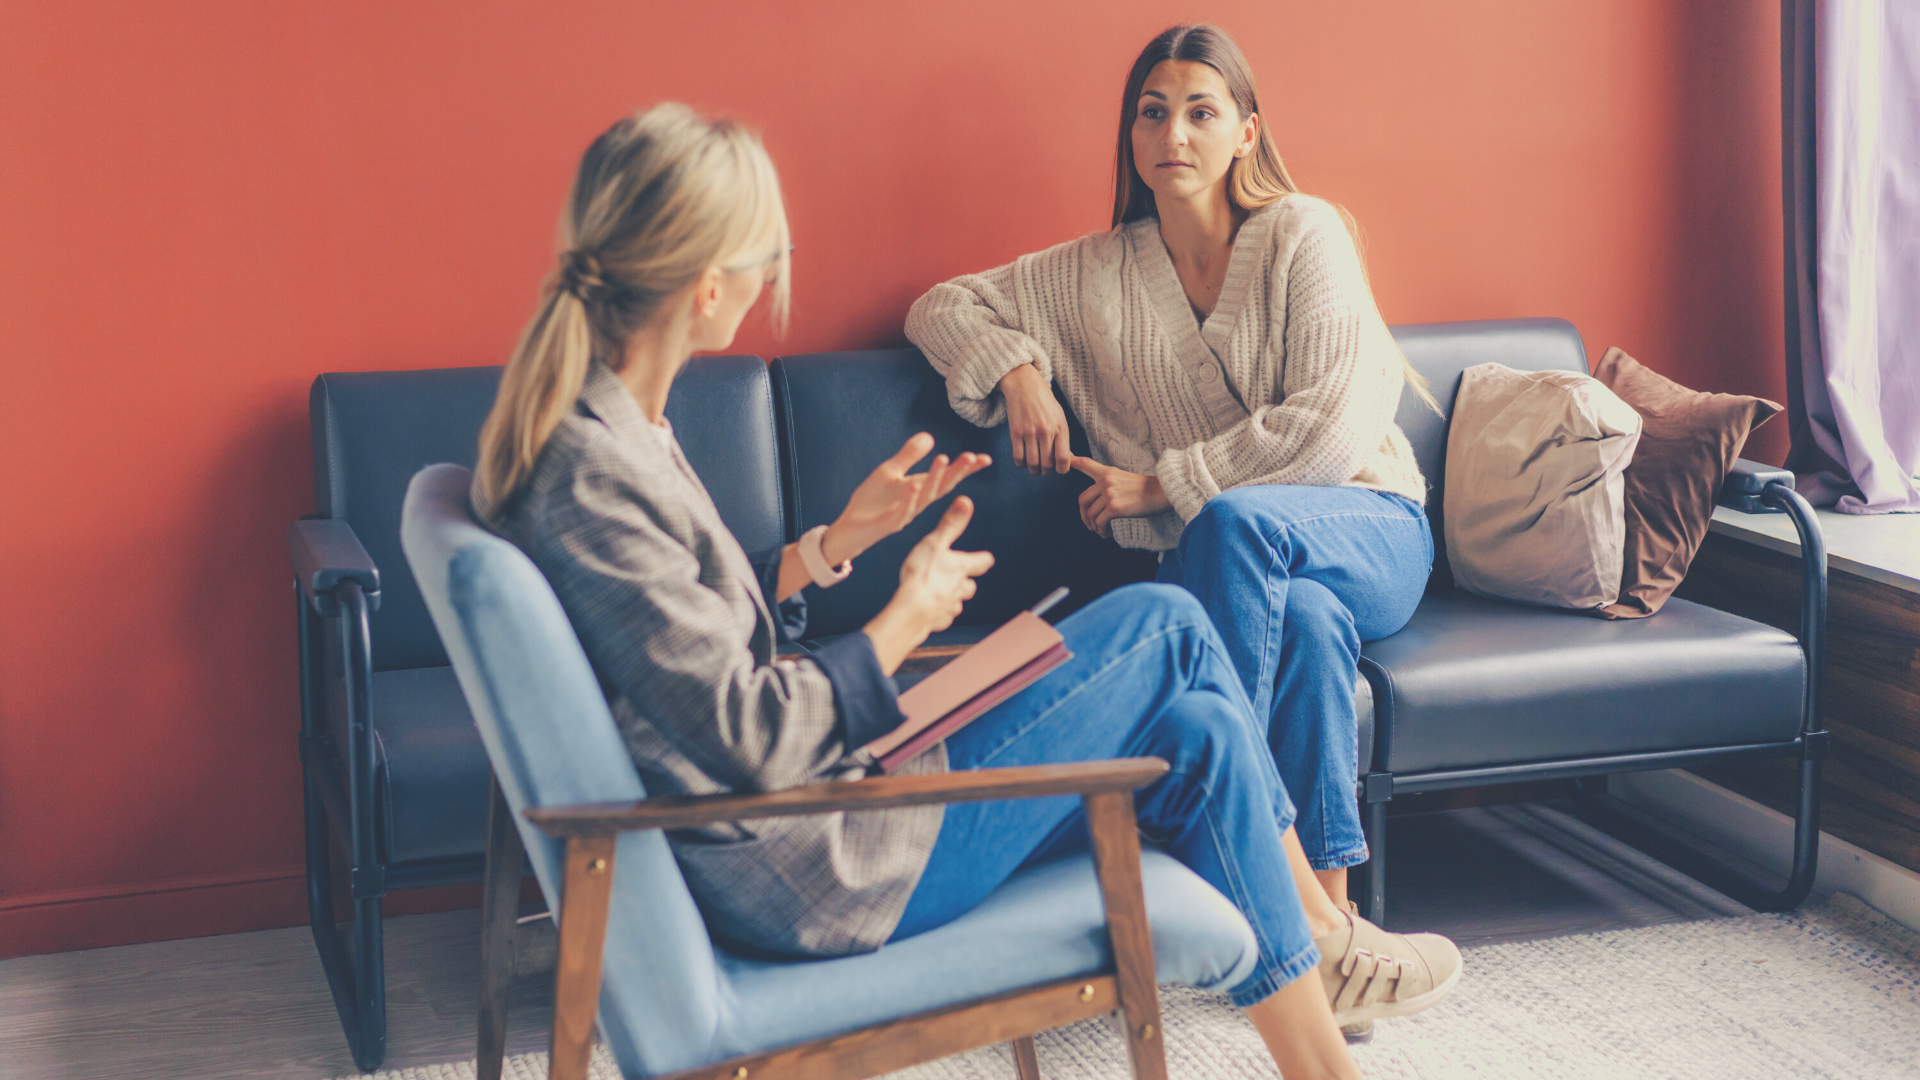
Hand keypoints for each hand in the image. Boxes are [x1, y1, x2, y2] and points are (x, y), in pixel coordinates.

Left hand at [825, 433, 990, 564]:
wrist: (850, 528)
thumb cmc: (872, 501)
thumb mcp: (890, 472)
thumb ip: (909, 455)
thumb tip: (930, 437)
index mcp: (919, 489)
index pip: (947, 478)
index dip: (966, 469)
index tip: (985, 459)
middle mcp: (916, 502)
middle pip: (941, 486)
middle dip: (957, 472)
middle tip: (972, 456)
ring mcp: (903, 513)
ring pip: (924, 496)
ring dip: (934, 478)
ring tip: (944, 459)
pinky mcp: (887, 523)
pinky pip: (900, 511)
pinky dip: (908, 499)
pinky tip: (914, 485)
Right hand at [864, 497, 994, 672]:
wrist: (912, 610)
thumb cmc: (922, 575)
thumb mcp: (935, 543)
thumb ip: (950, 524)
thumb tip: (966, 503)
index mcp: (961, 568)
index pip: (981, 561)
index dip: (982, 559)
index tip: (985, 558)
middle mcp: (960, 589)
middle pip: (970, 586)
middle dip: (965, 581)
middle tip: (958, 577)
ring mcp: (950, 607)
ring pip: (957, 603)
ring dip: (952, 598)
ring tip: (940, 593)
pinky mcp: (938, 622)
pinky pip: (942, 617)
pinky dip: (938, 613)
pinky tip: (930, 610)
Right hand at [998, 364, 1070, 475]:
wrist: (1025, 386)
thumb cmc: (1045, 403)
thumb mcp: (1060, 417)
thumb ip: (1063, 438)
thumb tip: (1065, 460)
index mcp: (1061, 428)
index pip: (1064, 459)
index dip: (1062, 470)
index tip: (1059, 469)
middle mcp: (1046, 431)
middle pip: (1047, 464)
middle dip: (1047, 472)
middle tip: (1046, 470)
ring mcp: (1029, 432)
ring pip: (1032, 463)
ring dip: (1034, 471)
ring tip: (1035, 468)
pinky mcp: (1015, 432)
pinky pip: (1018, 457)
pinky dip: (1021, 464)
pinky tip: (1024, 461)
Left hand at [1072, 457, 1170, 538]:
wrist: (1162, 493)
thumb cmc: (1147, 489)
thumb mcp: (1125, 479)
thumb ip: (1109, 484)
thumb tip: (1099, 502)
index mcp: (1108, 473)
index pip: (1086, 464)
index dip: (1073, 462)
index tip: (1066, 462)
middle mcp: (1105, 481)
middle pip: (1083, 500)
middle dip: (1084, 516)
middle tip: (1090, 525)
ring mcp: (1109, 494)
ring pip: (1091, 514)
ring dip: (1095, 527)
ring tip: (1103, 531)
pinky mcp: (1114, 507)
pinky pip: (1100, 522)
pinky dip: (1101, 531)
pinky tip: (1108, 533)